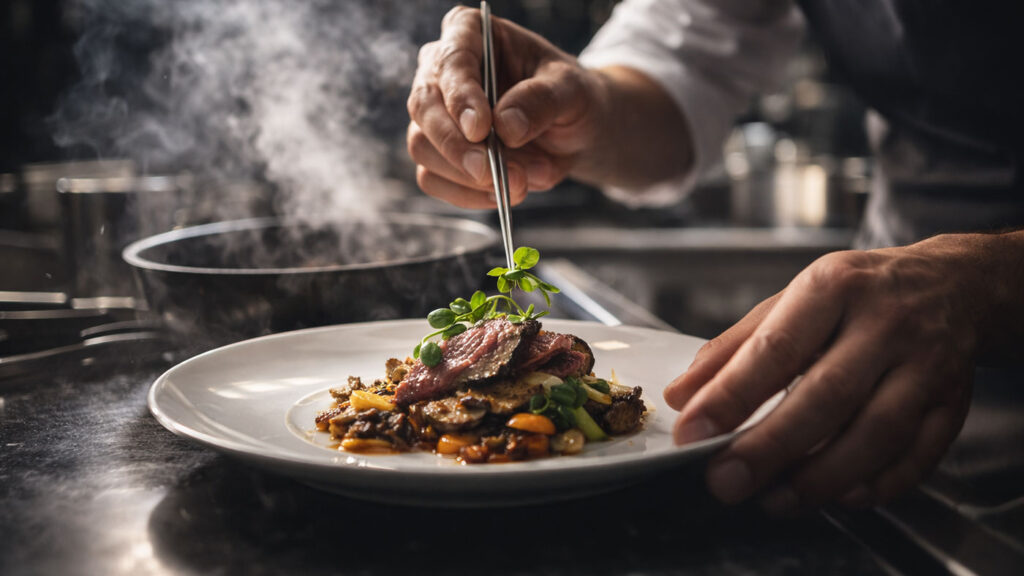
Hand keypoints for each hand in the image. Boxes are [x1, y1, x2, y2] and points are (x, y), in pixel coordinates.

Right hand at [407, 6, 606, 207]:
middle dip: (457, 146)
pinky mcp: (437, 154)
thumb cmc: (570, 96)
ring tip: (521, 183)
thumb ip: (541, 101)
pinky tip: (501, 193)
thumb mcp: (572, 90)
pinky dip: (467, 194)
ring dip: (469, 176)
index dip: (461, 96)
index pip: (452, 60)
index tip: (481, 129)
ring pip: (423, 147)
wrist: (574, 131)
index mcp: (471, 33)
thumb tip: (506, 126)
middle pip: (424, 106)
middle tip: (490, 172)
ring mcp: (434, 115)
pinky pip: (432, 179)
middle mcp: (442, 71)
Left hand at [664, 238, 982, 512]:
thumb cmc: (858, 295)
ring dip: (822, 476)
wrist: (954, 284)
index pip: (777, 347)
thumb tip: (682, 396)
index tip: (693, 430)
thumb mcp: (790, 300)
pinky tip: (840, 495)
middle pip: (829, 394)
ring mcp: (927, 363)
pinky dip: (879, 483)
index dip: (732, 394)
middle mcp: (885, 322)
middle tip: (726, 480)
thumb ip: (733, 348)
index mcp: (833, 287)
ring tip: (775, 499)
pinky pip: (920, 452)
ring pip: (878, 431)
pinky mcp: (954, 401)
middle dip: (772, 446)